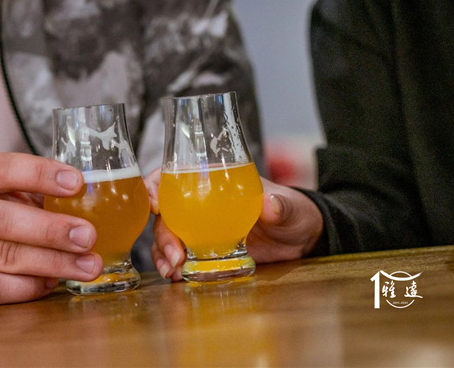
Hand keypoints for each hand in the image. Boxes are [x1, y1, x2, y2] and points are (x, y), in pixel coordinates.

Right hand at [0, 153, 102, 304]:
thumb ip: (34, 191)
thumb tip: (89, 202)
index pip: (3, 169)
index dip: (41, 175)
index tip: (78, 183)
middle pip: (5, 221)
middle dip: (52, 230)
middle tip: (88, 236)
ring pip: (6, 258)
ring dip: (53, 263)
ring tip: (87, 265)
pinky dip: (30, 287)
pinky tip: (54, 281)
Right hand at [145, 169, 323, 280]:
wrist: (300, 238)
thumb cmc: (292, 210)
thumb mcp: (289, 206)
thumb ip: (280, 206)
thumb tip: (269, 205)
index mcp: (212, 181)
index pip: (173, 176)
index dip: (155, 185)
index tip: (153, 204)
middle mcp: (199, 204)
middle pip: (166, 214)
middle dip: (163, 235)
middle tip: (175, 256)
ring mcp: (200, 229)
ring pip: (167, 237)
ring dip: (163, 254)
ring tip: (173, 272)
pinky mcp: (206, 251)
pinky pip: (181, 257)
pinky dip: (174, 267)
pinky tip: (176, 277)